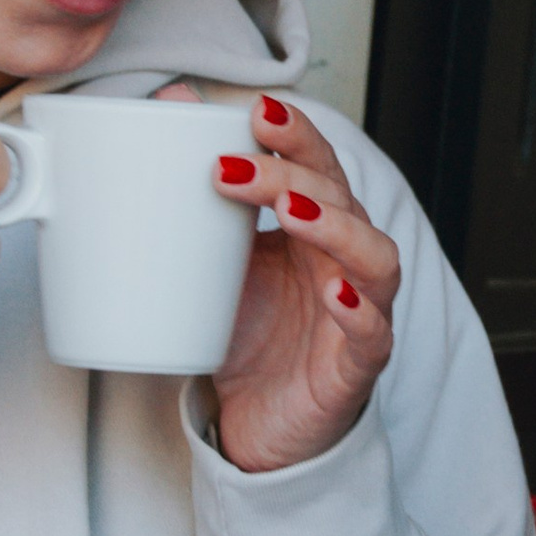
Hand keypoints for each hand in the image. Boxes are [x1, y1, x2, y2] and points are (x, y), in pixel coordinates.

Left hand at [207, 95, 398, 476]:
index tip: (256, 111)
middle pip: (340, 200)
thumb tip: (161, 112)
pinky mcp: (358, 364)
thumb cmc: (251, 337)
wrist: (259, 425)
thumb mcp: (214, 263)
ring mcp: (360, 310)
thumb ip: (198, 197)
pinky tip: (336, 293)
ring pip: (373, 256)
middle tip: (234, 166)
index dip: (295, 136)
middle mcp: (343, 260)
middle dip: (292, 174)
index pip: (317, 165)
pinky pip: (372, 332)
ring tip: (291, 211)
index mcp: (314, 228)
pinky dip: (358, 309)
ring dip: (336, 227)